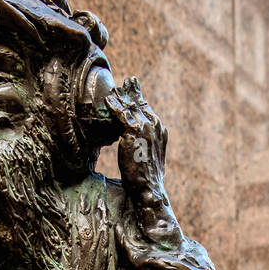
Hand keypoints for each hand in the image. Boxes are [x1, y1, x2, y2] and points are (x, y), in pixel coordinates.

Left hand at [105, 77, 167, 199]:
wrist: (149, 189)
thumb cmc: (146, 178)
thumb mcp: (148, 157)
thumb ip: (145, 145)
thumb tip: (138, 144)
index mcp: (160, 131)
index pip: (148, 110)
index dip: (139, 100)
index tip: (133, 91)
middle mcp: (155, 126)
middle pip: (141, 104)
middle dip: (133, 93)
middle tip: (127, 81)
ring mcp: (146, 127)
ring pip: (131, 107)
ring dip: (122, 96)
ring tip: (114, 88)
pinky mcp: (134, 132)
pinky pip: (122, 114)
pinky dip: (114, 105)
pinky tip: (108, 99)